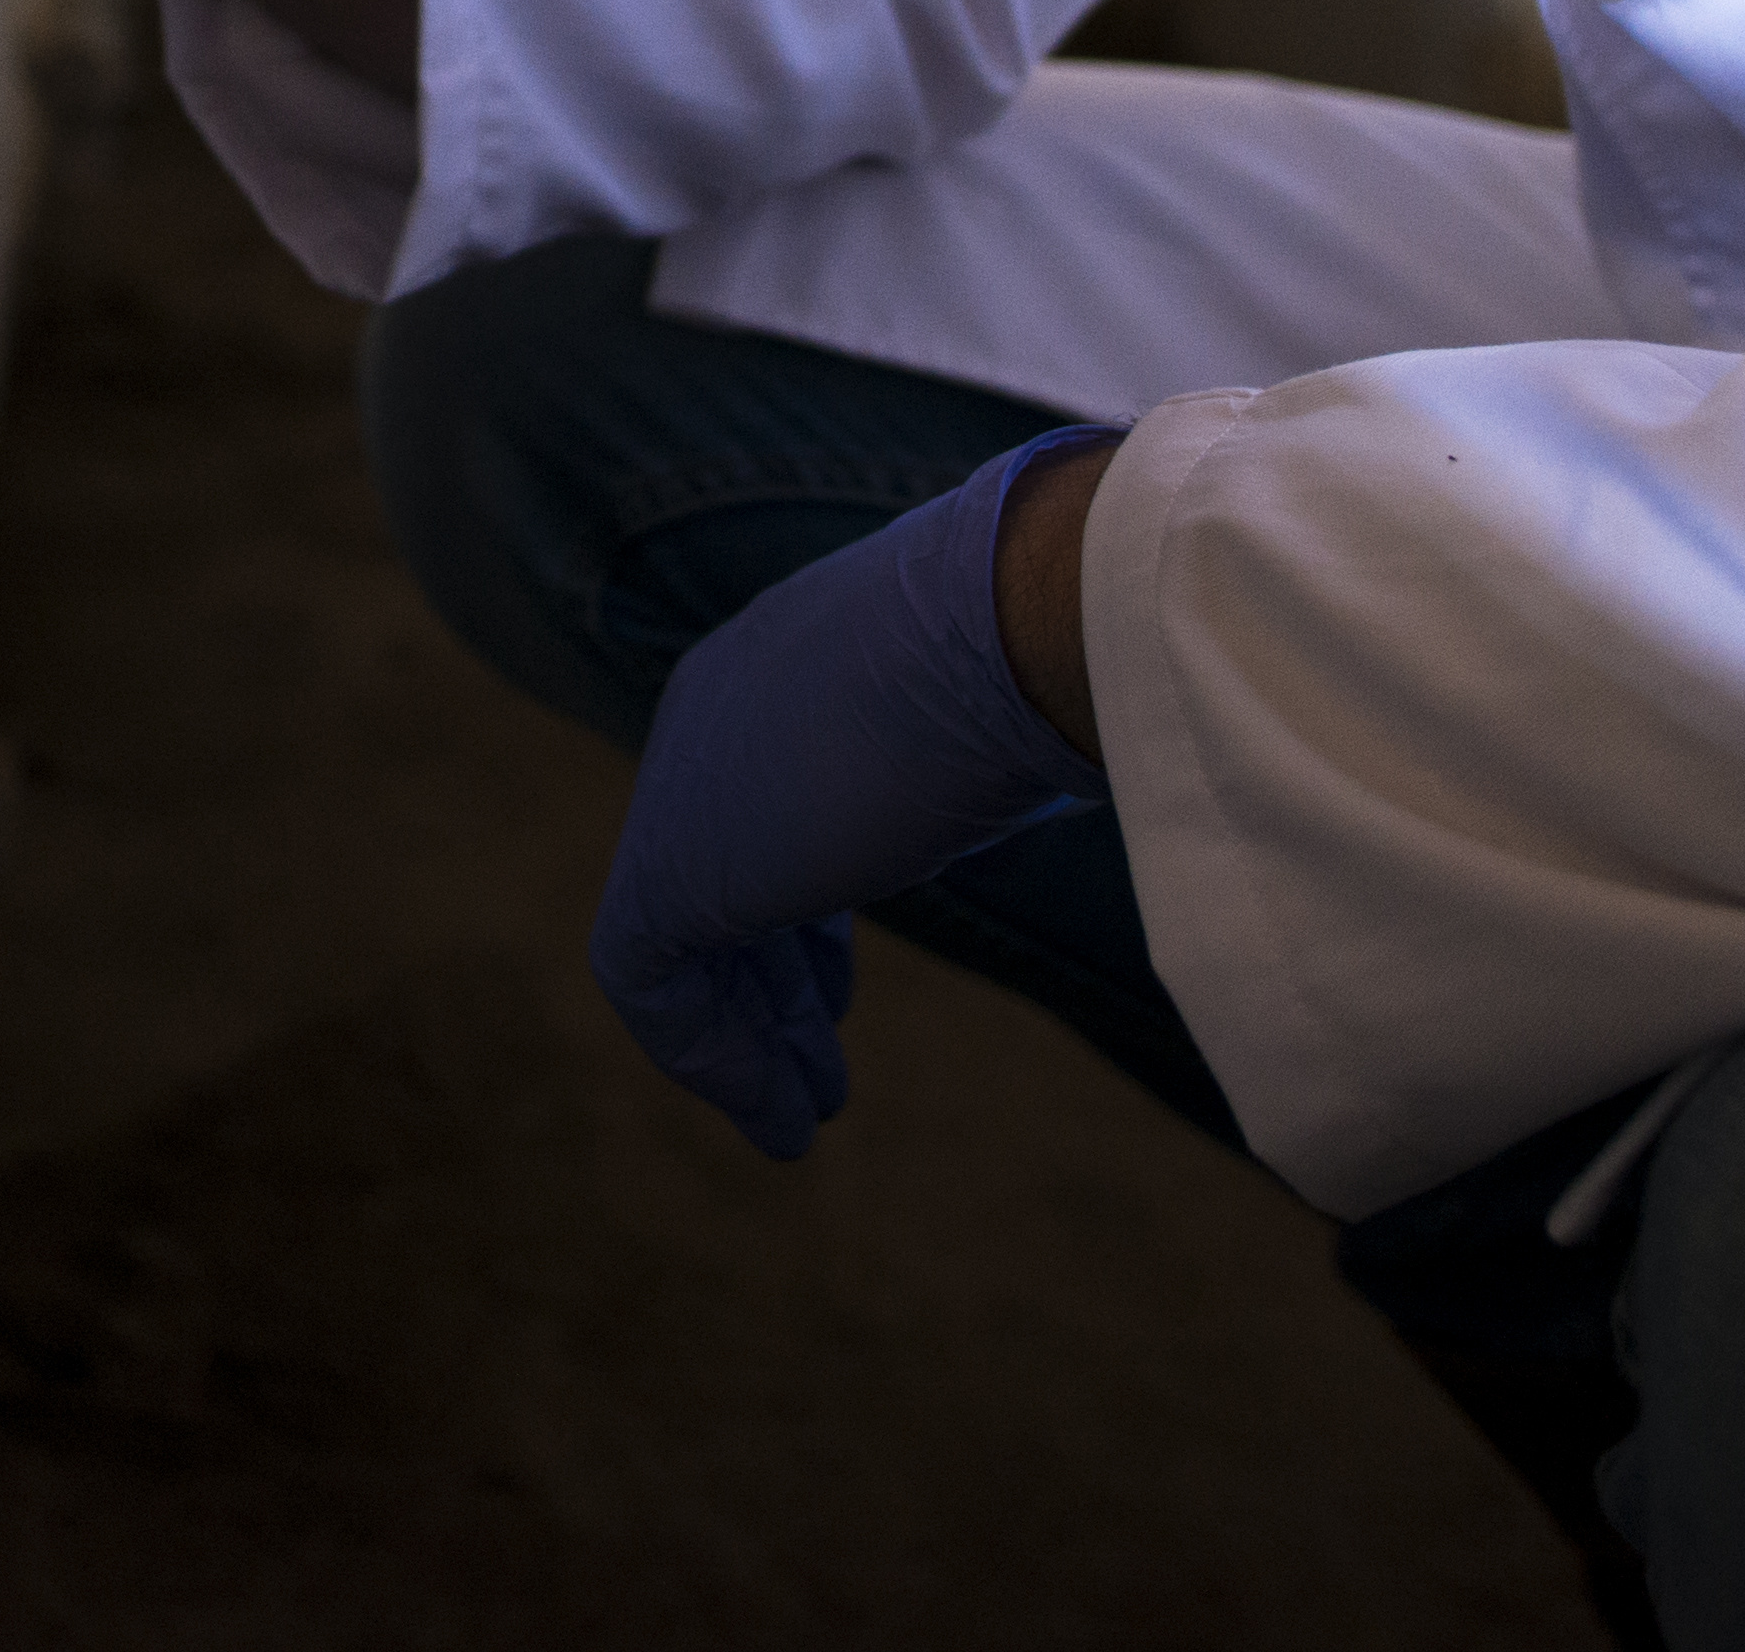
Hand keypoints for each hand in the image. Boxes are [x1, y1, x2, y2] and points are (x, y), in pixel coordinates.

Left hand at [592, 432, 1117, 1154]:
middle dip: (766, 984)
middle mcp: (720, 715)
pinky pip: (646, 978)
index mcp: (790, 666)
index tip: (832, 988)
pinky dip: (709, 1056)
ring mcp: (686, 786)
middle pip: (714, 869)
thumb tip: (1098, 738)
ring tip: (797, 1121)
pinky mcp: (675, 864)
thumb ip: (1001, 737)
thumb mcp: (1014, 695)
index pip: (760, 800)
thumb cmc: (1051, 647)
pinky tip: (779, 1117)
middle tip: (818, 1076)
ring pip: (677, 935)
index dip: (795, 907)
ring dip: (740, 1038)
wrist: (1011, 623)